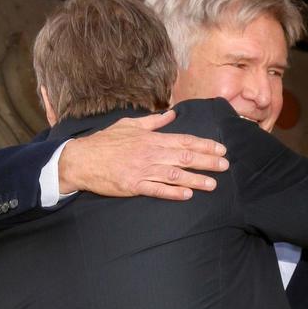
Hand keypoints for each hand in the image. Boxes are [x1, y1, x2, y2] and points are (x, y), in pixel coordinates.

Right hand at [58, 109, 228, 200]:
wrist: (82, 159)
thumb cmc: (105, 142)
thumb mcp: (130, 125)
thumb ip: (153, 122)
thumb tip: (172, 114)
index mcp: (151, 139)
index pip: (184, 141)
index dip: (204, 146)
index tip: (221, 150)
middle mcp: (150, 154)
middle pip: (185, 158)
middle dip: (207, 162)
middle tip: (225, 166)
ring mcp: (142, 171)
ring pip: (175, 175)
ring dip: (196, 179)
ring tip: (213, 184)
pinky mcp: (134, 186)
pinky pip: (157, 190)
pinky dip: (173, 192)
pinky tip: (187, 194)